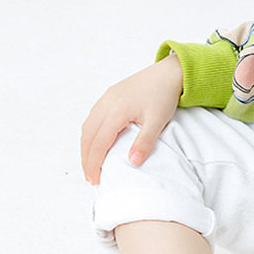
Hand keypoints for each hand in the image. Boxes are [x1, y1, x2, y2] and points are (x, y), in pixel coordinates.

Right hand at [80, 54, 183, 184]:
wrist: (168, 73)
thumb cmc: (163, 96)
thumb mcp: (157, 122)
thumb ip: (144, 143)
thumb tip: (132, 162)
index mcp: (117, 111)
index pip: (99, 143)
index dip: (94, 163)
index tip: (95, 180)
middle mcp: (106, 103)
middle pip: (88, 136)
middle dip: (86, 158)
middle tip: (90, 177)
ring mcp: (106, 98)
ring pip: (88, 126)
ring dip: (86, 146)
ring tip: (90, 164)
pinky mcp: (109, 96)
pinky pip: (92, 117)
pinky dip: (90, 134)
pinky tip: (95, 143)